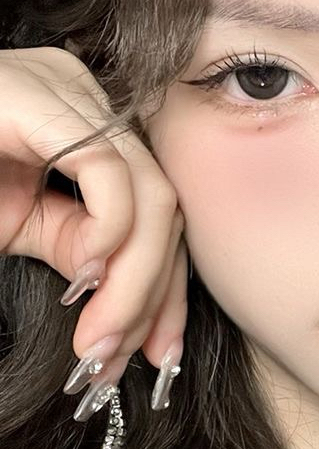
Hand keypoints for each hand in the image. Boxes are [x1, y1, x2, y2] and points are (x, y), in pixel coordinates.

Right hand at [0, 46, 187, 420]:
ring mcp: (67, 92)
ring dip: (135, 282)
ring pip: (149, 195)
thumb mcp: (21, 225)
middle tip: (119, 356)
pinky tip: (87, 273)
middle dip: (155, 296)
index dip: (167, 290)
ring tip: (100, 338)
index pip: (159, 216)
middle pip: (163, 209)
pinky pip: (104, 169)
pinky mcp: (38, 95)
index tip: (162, 352)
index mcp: (89, 135)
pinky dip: (111, 231)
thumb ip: (82, 250)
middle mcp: (88, 107)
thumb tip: (133, 303)